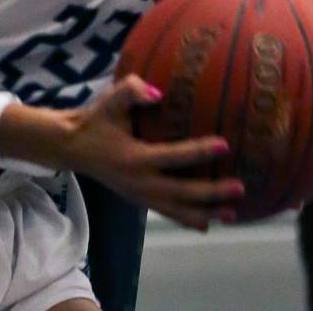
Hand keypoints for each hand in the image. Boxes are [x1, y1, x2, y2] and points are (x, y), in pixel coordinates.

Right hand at [62, 75, 244, 230]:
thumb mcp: (110, 100)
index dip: (199, 151)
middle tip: (240, 188)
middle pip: (182, 193)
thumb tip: (158, 93)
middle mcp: (139, 183)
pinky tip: (207, 222)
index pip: (174, 157)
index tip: (224, 145)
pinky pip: (167, 212)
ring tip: (232, 214)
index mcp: (135, 158)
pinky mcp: (139, 200)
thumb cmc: (96, 120)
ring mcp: (139, 196)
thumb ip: (133, 90)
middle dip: (211, 193)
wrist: (72, 147)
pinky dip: (187, 218)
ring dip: (205, 212)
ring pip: (177, 210)